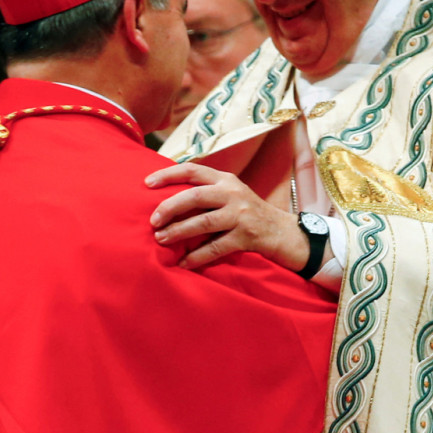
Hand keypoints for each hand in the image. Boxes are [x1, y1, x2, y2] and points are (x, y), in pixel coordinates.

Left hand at [145, 162, 309, 271]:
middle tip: (153, 221)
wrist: (284, 233)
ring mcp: (241, 215)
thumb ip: (207, 193)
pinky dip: (197, 256)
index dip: (168, 174)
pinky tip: (183, 263)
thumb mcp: (231, 195)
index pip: (193, 170)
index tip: (147, 183)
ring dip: (179, 232)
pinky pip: (215, 248)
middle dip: (170, 208)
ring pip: (203, 222)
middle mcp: (233, 193)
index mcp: (226, 179)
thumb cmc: (250, 214)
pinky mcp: (247, 237)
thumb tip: (168, 202)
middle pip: (195, 196)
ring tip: (161, 239)